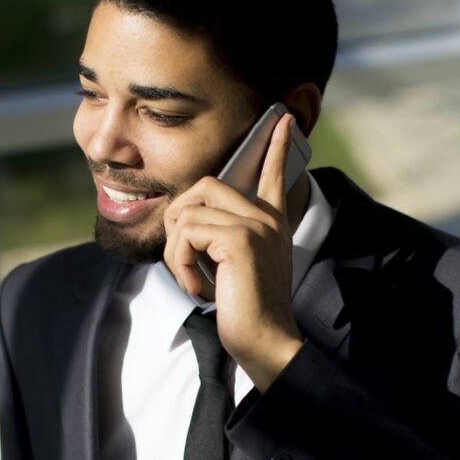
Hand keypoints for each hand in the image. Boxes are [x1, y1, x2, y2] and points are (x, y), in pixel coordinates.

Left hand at [163, 113, 303, 390]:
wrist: (266, 341)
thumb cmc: (248, 312)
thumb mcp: (235, 268)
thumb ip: (222, 238)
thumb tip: (187, 220)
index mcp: (271, 222)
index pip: (273, 174)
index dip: (276, 147)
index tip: (282, 119)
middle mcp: (266, 217)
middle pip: (204, 187)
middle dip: (178, 220)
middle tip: (183, 260)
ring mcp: (255, 225)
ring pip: (187, 214)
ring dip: (177, 253)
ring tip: (195, 282)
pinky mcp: (239, 239)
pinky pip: (186, 234)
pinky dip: (180, 264)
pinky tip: (199, 288)